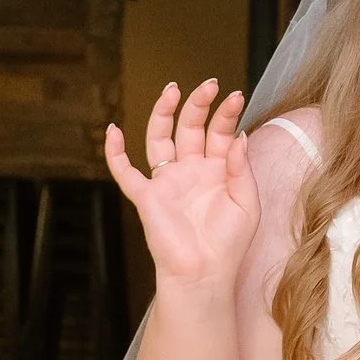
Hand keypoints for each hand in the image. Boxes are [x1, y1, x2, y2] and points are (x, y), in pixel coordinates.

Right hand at [105, 80, 256, 292]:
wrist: (204, 274)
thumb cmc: (228, 245)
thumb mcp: (247, 203)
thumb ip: (241, 168)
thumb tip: (239, 135)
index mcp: (216, 171)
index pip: (219, 133)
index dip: (226, 114)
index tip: (235, 96)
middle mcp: (190, 171)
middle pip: (190, 128)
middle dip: (198, 105)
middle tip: (208, 85)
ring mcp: (167, 182)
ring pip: (159, 139)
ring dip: (163, 113)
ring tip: (172, 90)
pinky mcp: (146, 197)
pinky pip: (125, 172)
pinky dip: (115, 152)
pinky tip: (112, 130)